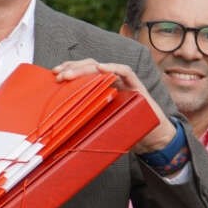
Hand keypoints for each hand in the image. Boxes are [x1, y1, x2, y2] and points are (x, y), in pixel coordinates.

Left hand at [52, 59, 174, 153]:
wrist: (153, 139)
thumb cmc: (126, 133)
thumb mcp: (101, 127)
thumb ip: (86, 123)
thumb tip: (60, 132)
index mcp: (102, 89)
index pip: (85, 74)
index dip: (70, 71)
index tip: (54, 75)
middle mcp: (112, 82)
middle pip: (91, 67)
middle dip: (74, 68)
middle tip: (58, 75)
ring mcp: (125, 83)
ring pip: (104, 67)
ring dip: (86, 68)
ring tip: (70, 74)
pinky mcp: (137, 86)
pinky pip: (126, 72)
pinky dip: (114, 68)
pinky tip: (101, 68)